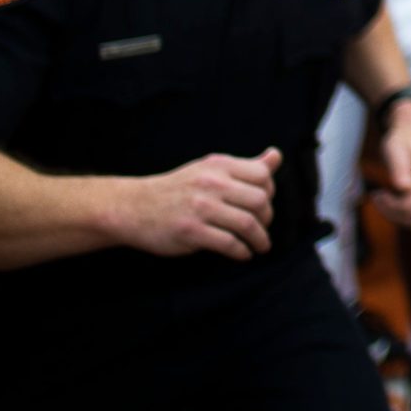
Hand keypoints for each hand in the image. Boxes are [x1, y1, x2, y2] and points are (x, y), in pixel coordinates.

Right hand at [113, 147, 279, 259]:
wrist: (134, 207)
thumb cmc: (180, 189)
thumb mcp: (210, 170)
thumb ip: (245, 167)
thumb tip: (276, 157)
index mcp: (219, 166)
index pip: (262, 176)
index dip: (270, 192)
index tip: (265, 204)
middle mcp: (211, 184)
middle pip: (259, 201)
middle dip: (267, 218)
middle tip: (264, 228)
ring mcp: (200, 208)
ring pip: (247, 224)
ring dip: (260, 239)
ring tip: (261, 246)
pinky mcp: (190, 232)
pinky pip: (228, 244)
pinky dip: (242, 251)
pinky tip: (243, 254)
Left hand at [371, 104, 410, 224]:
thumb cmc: (401, 140)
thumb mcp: (395, 150)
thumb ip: (399, 169)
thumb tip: (404, 188)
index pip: (407, 209)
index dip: (387, 206)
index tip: (375, 193)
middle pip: (410, 217)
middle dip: (389, 211)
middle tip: (376, 195)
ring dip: (393, 211)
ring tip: (382, 194)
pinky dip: (399, 209)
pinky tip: (390, 195)